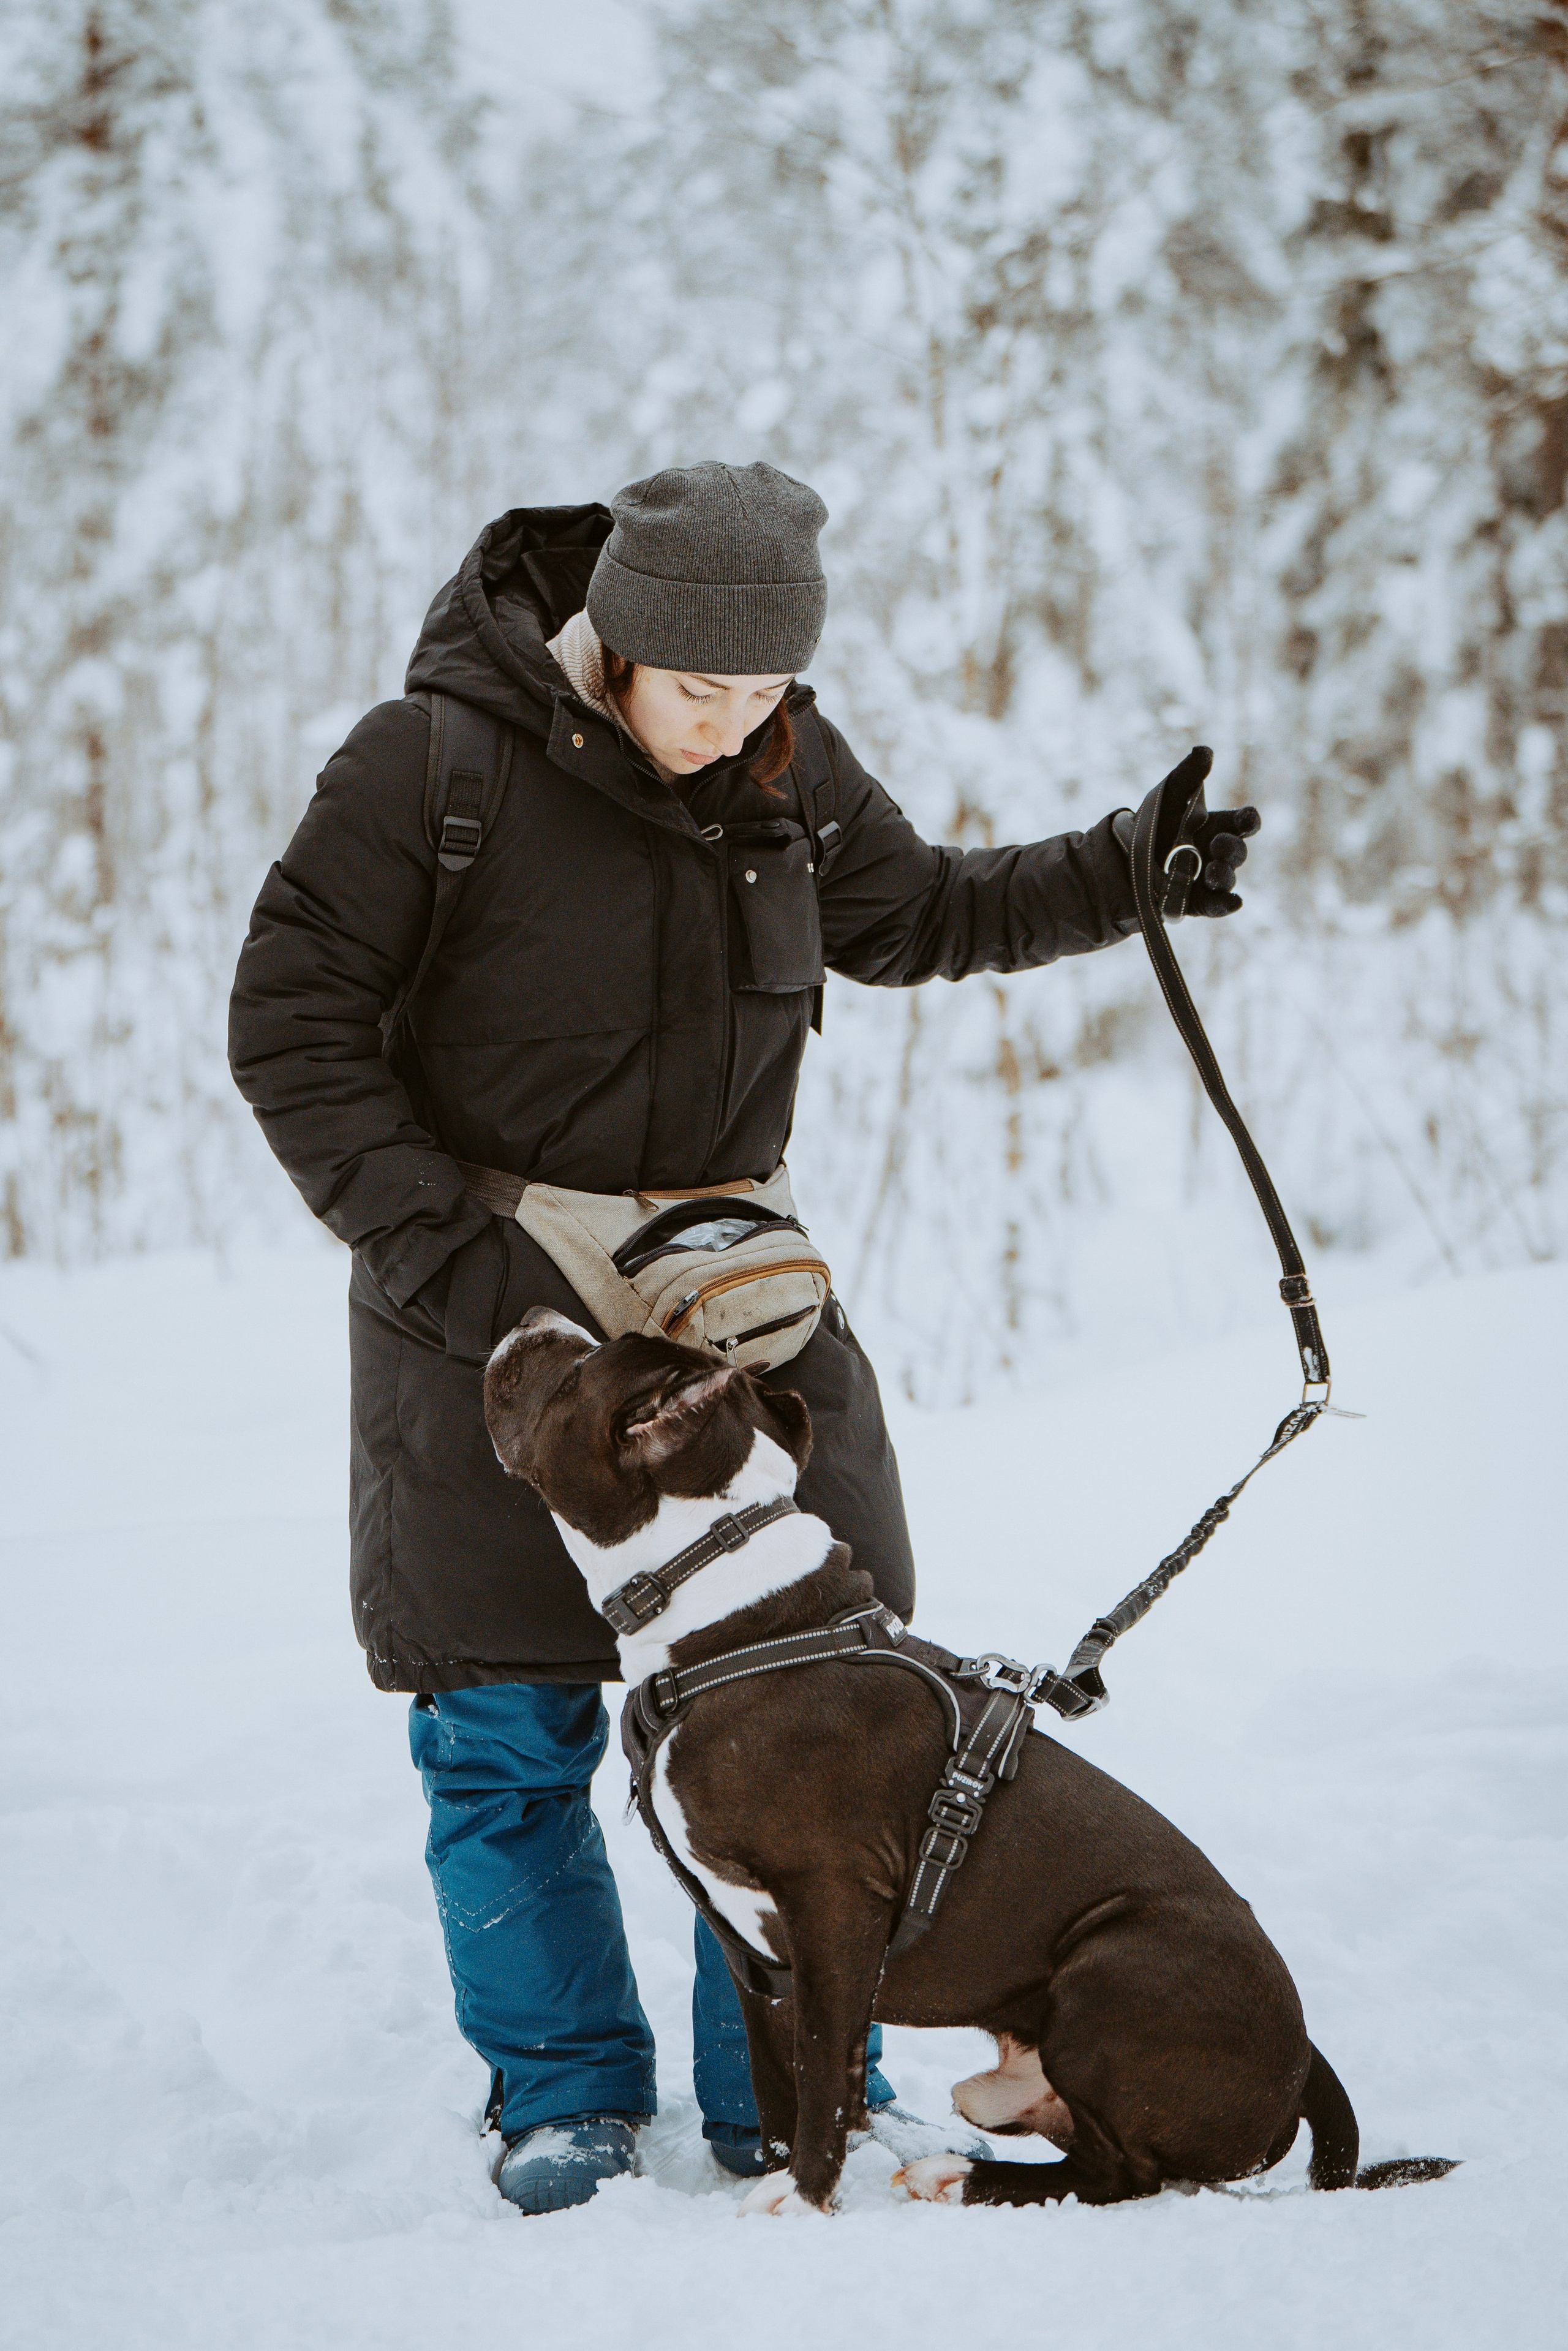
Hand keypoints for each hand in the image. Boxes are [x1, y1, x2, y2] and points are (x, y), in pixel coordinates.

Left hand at [1151, 746, 1259, 917]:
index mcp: (1215, 826)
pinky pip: (1215, 905)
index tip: (1247, 819)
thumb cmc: (1150, 824)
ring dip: (1225, 875)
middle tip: (1217, 844)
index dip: (1248, 821)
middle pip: (1236, 852)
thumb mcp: (1168, 796)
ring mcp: (1205, 879)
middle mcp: (1214, 853)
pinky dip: (1226, 904)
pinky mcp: (1192, 902)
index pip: (1242, 823)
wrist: (1117, 858)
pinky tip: (1234, 901)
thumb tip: (1205, 750)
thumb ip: (1188, 775)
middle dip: (1231, 848)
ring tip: (1213, 871)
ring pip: (1227, 879)